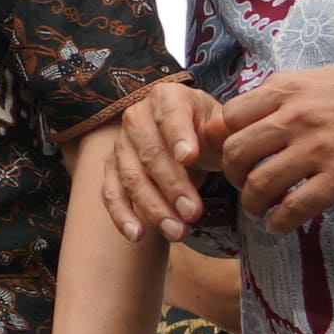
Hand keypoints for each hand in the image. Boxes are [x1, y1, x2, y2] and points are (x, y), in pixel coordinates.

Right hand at [105, 80, 225, 240]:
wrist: (185, 138)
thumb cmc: (208, 132)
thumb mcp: (221, 126)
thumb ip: (222, 131)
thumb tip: (220, 131)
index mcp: (167, 98)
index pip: (171, 115)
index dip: (179, 136)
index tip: (189, 158)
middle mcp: (137, 117)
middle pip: (149, 152)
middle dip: (172, 185)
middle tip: (194, 213)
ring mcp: (121, 144)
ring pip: (130, 177)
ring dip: (153, 207)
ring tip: (177, 232)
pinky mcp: (111, 169)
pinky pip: (110, 193)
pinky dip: (121, 215)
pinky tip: (137, 235)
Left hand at [225, 62, 333, 234]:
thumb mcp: (326, 81)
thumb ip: (286, 95)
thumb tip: (248, 114)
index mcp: (290, 89)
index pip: (230, 117)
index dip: (225, 141)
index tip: (235, 156)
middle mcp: (299, 115)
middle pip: (237, 152)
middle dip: (233, 175)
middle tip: (246, 186)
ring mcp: (321, 147)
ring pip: (261, 182)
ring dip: (253, 204)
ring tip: (261, 210)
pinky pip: (295, 206)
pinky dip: (280, 221)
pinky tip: (281, 225)